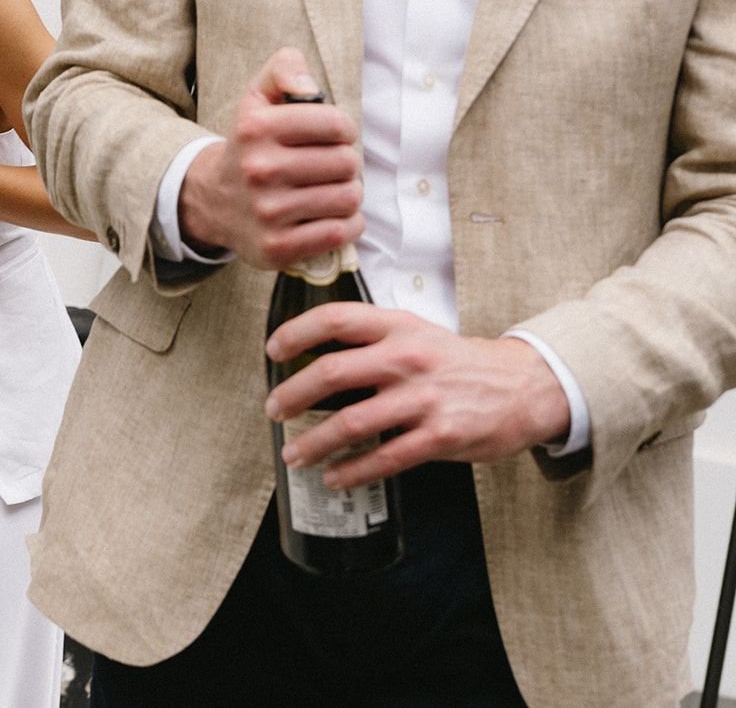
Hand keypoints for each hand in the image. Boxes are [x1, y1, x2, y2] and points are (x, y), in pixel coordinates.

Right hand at [178, 47, 362, 269]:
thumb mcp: (257, 98)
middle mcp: (259, 169)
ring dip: (348, 195)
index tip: (332, 138)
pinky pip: (338, 233)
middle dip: (346, 164)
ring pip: (348, 198)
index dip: (343, 130)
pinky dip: (346, 225)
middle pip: (347, 163)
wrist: (212, 201)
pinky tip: (330, 217)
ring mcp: (267, 212)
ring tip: (330, 191)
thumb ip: (284, 70)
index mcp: (256, 128)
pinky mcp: (276, 246)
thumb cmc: (251, 147)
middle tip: (329, 168)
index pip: (336, 124)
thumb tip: (309, 87)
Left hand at [264, 303, 571, 487]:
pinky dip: (352, 471)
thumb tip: (313, 356)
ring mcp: (424, 398)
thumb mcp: (417, 333)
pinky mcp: (440, 436)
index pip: (336, 319)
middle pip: (332, 372)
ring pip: (352, 422)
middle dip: (292, 394)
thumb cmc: (457, 362)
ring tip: (293, 453)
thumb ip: (372, 339)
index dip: (297, 332)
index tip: (273, 350)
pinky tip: (334, 477)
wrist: (524, 386)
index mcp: (398, 327)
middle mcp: (408, 358)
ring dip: (314, 441)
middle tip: (273, 410)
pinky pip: (385, 458)